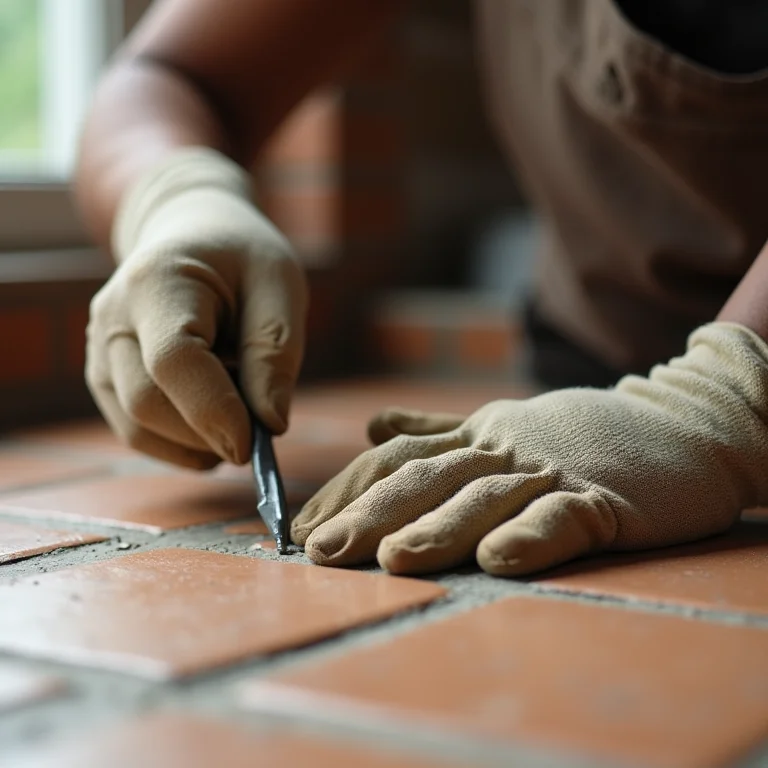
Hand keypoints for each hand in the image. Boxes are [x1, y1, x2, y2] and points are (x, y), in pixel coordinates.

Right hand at [86, 148, 307, 468]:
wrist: (194, 235)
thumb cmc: (243, 259)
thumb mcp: (279, 287)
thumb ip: (275, 353)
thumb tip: (271, 424)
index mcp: (157, 282)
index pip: (173, 360)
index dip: (212, 409)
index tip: (254, 443)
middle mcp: (113, 317)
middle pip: (148, 402)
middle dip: (208, 433)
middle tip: (259, 433)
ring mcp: (100, 349)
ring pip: (136, 426)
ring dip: (195, 443)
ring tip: (239, 415)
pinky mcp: (104, 376)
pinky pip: (134, 431)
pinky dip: (179, 445)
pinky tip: (215, 429)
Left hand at [292, 323, 767, 575]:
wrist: (677, 422)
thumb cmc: (580, 433)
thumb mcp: (500, 425)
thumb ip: (435, 429)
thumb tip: (372, 427)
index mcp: (476, 434)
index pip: (398, 457)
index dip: (348, 490)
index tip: (302, 528)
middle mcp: (503, 447)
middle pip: (426, 477)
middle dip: (369, 514)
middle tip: (320, 551)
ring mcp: (552, 470)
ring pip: (485, 496)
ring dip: (437, 528)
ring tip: (391, 560)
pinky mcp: (604, 497)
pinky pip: (562, 517)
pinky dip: (529, 536)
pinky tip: (497, 560)